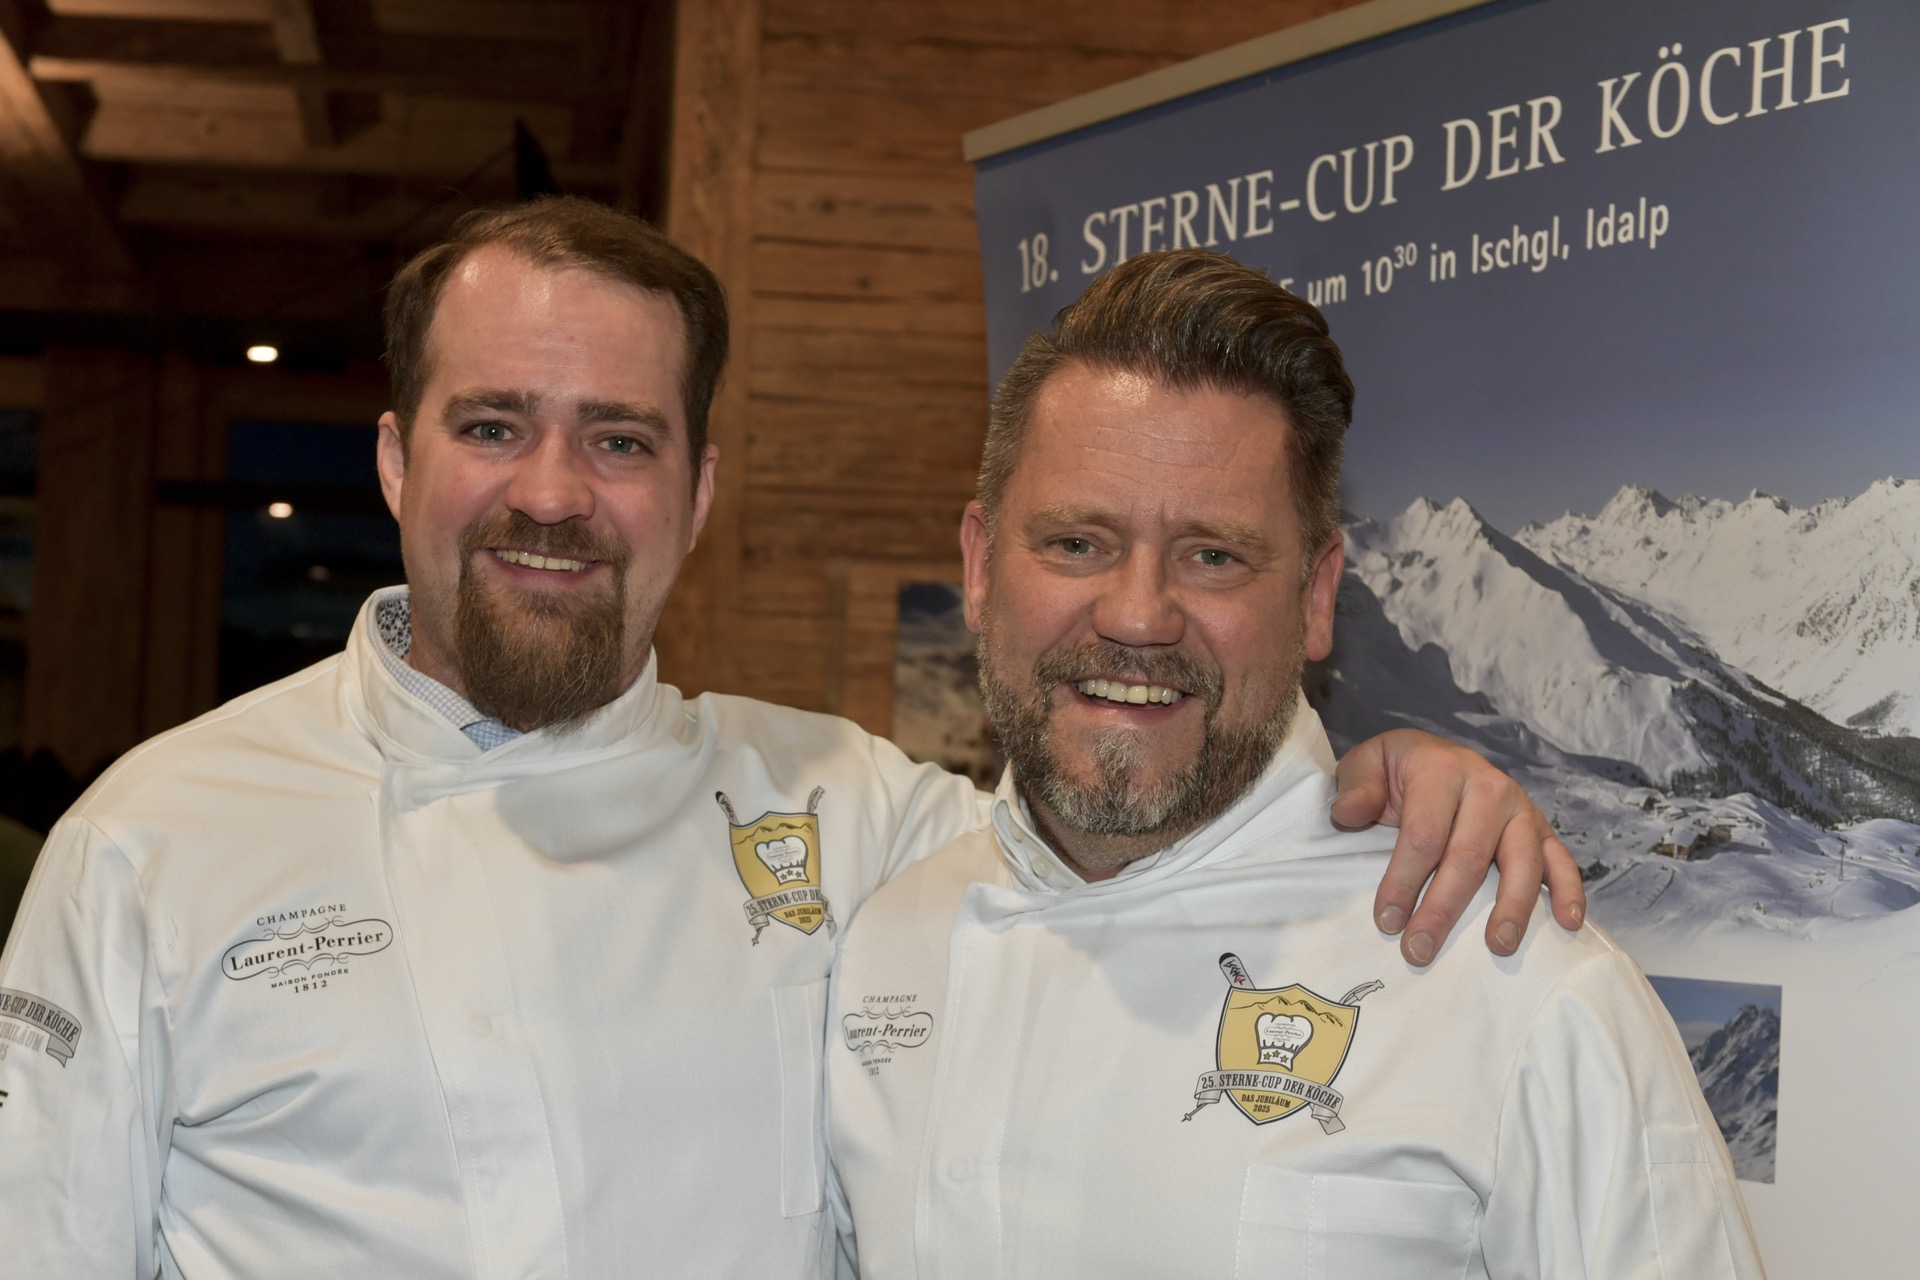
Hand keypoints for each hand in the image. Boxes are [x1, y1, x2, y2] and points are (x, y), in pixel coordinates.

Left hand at [1332, 729, 1584, 966]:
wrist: (1431, 754)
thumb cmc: (1394, 771)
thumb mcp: (1364, 765)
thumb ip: (1356, 787)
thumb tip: (1349, 812)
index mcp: (1442, 770)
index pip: (1423, 835)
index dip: (1404, 881)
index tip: (1386, 921)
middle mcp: (1489, 786)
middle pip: (1468, 857)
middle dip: (1443, 909)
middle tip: (1419, 951)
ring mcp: (1521, 808)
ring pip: (1521, 862)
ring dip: (1511, 908)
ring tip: (1498, 946)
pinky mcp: (1542, 828)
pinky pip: (1561, 860)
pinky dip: (1569, 891)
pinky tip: (1568, 923)